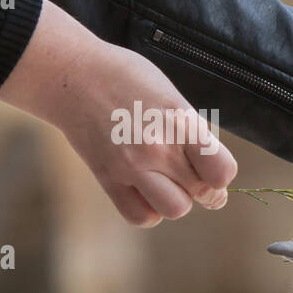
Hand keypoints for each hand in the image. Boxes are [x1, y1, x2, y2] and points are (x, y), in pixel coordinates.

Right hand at [0, 0, 237, 226]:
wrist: (71, 75)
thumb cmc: (127, 79)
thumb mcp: (172, 96)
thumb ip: (194, 135)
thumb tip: (213, 173)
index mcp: (180, 122)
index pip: (222, 171)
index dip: (221, 175)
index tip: (213, 170)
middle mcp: (157, 148)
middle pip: (201, 193)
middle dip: (203, 188)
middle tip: (191, 176)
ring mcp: (130, 166)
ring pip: (175, 209)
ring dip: (176, 200)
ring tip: (166, 181)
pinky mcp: (107, 179)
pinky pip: (140, 217)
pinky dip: (148, 210)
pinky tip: (145, 191)